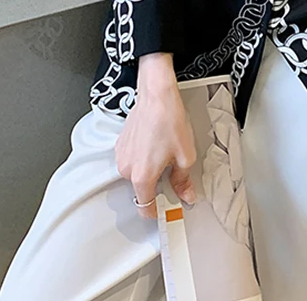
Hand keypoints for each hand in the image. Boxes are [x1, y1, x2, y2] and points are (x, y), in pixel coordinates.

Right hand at [114, 52, 197, 218]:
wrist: (156, 95)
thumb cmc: (169, 121)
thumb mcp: (185, 155)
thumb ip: (183, 180)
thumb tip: (186, 195)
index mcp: (142, 177)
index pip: (145, 207)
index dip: (157, 212)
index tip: (166, 211)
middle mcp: (127, 170)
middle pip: (142, 189)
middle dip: (156, 185)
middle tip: (173, 172)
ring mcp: (121, 156)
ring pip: (137, 173)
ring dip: (149, 169)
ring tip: (165, 151)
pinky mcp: (120, 144)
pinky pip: (133, 159)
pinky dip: (143, 156)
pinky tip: (156, 142)